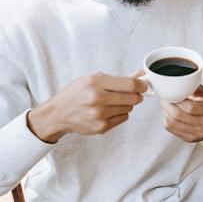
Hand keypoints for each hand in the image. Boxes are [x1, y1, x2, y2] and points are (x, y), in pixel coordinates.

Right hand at [27, 71, 147, 142]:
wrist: (58, 114)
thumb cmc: (76, 93)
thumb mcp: (94, 78)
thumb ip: (119, 78)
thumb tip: (141, 75)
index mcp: (95, 82)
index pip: (130, 84)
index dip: (141, 85)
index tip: (143, 85)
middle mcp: (97, 98)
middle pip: (133, 98)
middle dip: (136, 95)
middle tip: (130, 93)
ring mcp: (99, 115)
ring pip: (129, 108)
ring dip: (126, 104)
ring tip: (113, 102)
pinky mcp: (101, 127)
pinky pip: (124, 118)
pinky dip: (120, 113)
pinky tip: (109, 111)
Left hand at [160, 85, 202, 142]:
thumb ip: (196, 89)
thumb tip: (182, 82)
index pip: (190, 107)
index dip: (177, 100)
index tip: (172, 94)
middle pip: (179, 116)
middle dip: (168, 105)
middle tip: (164, 99)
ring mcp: (198, 134)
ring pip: (173, 123)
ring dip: (165, 113)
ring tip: (165, 105)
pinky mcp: (190, 139)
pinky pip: (172, 130)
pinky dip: (167, 120)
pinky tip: (168, 114)